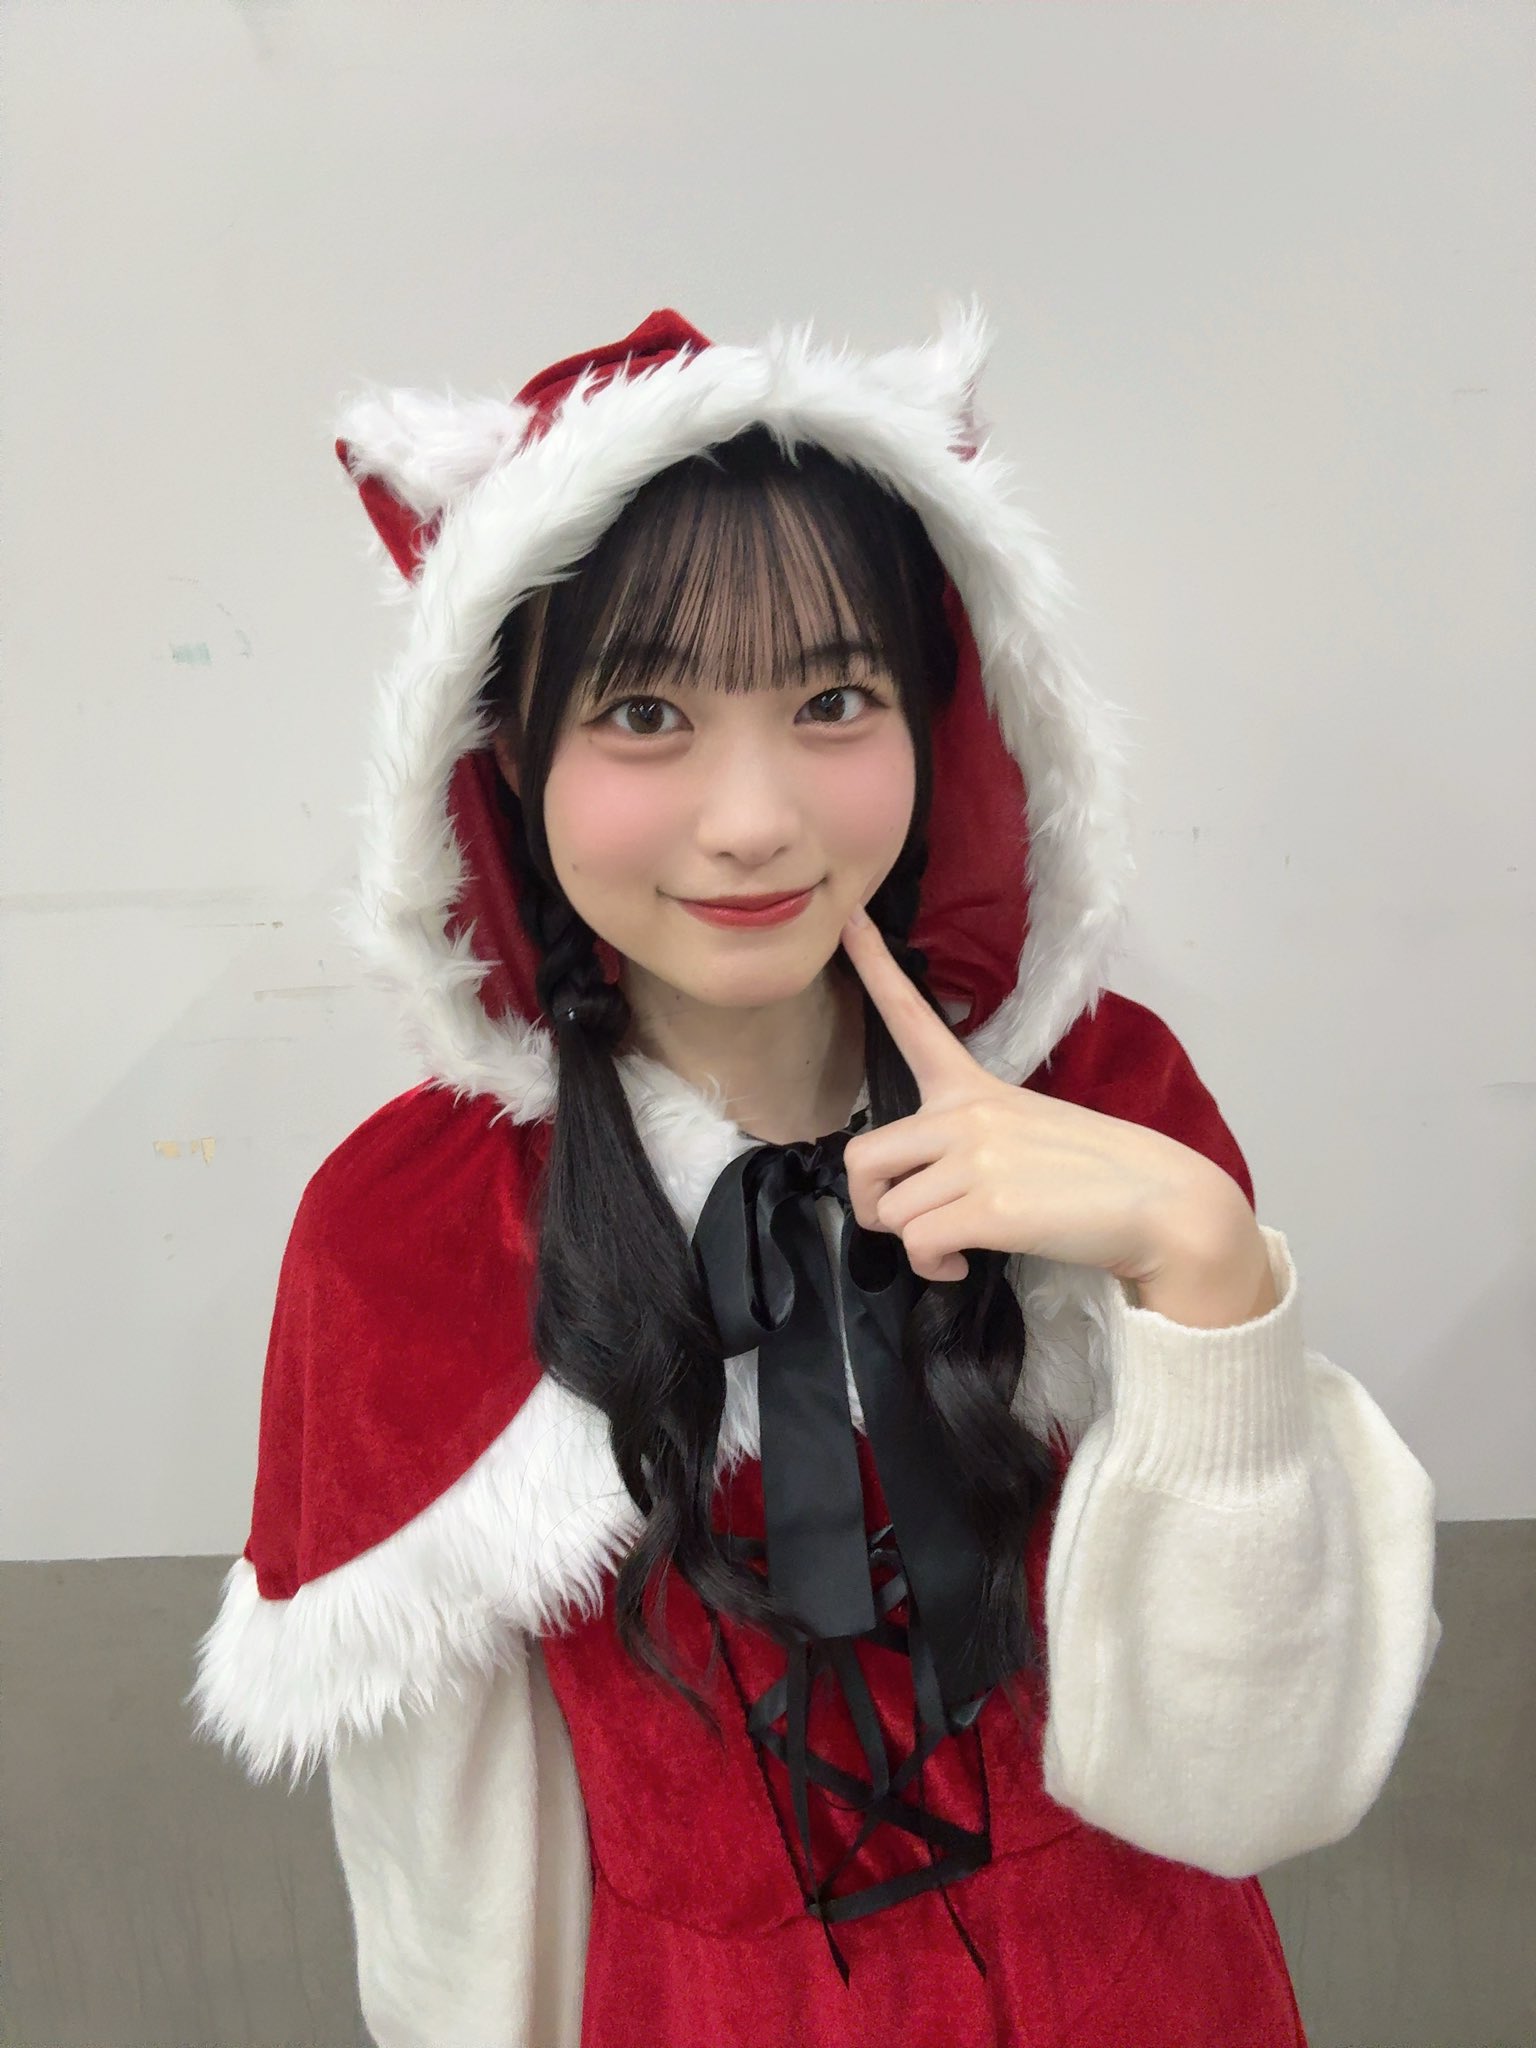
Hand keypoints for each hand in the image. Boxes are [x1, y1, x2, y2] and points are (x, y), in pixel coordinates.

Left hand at [837, 907, 1239, 1285]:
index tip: (850, 921)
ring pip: (888, 1212)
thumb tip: (924, 1188)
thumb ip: (970, 1141)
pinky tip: (963, 1264)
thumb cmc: (1096, 1173)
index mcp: (974, 1089)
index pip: (912, 1018)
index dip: (873, 968)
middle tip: (913, 1222)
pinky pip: (917, 1244)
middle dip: (872, 1204)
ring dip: (912, 1244)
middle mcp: (966, 1116)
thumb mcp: (1027, 1129)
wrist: (1162, 1204)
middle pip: (861, 1156)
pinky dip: (932, 1267)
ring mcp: (976, 1160)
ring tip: (955, 1247)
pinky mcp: (989, 1208)